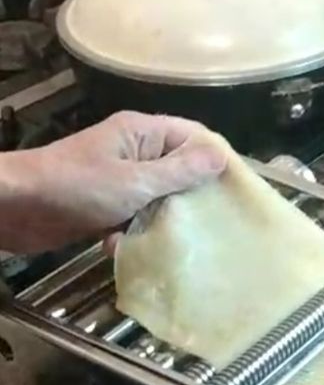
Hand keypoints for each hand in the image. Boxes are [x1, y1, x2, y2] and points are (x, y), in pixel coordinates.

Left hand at [0, 111, 226, 253]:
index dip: (218, 160)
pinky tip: (139, 250)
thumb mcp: (134, 182)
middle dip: (195, 198)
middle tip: (219, 224)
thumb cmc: (73, 187)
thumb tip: (222, 157)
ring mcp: (120, 180)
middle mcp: (135, 152)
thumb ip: (180, 172)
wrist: (15, 208)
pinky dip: (138, 235)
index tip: (240, 191)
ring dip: (166, 222)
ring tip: (184, 242)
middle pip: (181, 171)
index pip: (195, 138)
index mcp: (143, 133)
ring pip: (160, 200)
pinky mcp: (106, 207)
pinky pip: (136, 219)